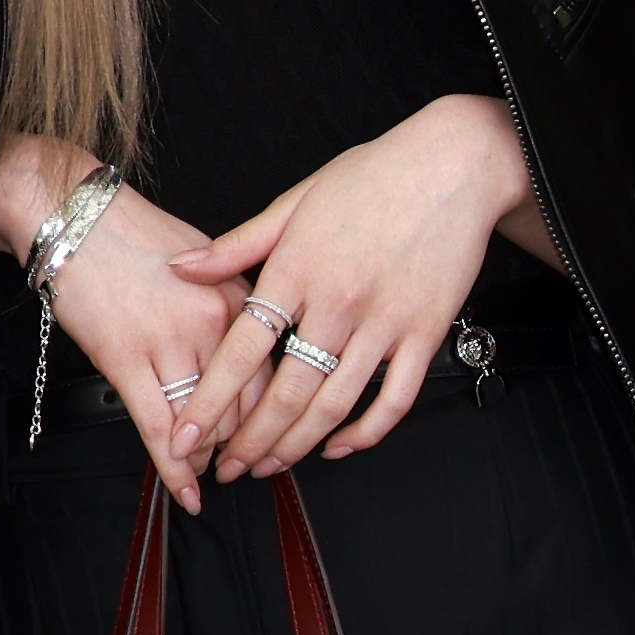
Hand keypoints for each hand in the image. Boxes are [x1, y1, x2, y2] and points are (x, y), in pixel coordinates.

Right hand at [0, 128, 244, 508]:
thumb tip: (257, 349)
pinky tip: (186, 492)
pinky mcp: (126, 360)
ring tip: (215, 476)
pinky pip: (159, 429)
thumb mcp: (209, 262)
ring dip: (212, 459)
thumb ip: (235, 305)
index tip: (282, 440)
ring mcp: (171, 342)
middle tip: (249, 468)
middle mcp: (216, 323)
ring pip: (207, 423)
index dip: (280, 417)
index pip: (277, 374)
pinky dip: (175, 468)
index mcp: (243, 298)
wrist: (74, 217)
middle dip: (250, 446)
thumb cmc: (137, 236)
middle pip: (249, 406)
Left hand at [193, 95, 541, 483]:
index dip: (209, 401)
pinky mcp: (426, 332)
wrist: (454, 165)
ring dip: (299, 444)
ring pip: (336, 404)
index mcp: (298, 270)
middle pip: (286, 391)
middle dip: (250, 441)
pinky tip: (340, 444)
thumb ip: (238, 245)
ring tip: (272, 466)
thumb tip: (180, 269)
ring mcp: (386, 322)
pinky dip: (367, 431)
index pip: (242, 351)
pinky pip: (395, 398)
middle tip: (227, 469)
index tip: (184, 437)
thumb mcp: (295, 202)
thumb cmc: (374, 176)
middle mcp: (339, 302)